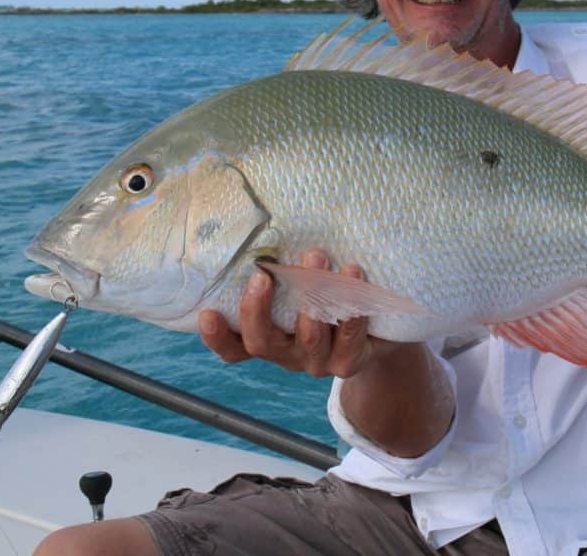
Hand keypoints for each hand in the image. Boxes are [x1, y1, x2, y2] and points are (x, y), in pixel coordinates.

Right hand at [198, 249, 400, 377]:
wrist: (377, 330)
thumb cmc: (327, 297)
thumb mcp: (300, 286)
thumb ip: (281, 271)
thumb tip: (265, 223)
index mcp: (268, 339)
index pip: (233, 347)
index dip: (217, 337)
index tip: (208, 313)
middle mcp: (286, 355)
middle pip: (261, 343)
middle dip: (258, 309)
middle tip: (263, 274)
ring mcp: (317, 361)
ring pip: (308, 338)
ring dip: (311, 297)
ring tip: (316, 258)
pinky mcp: (348, 362)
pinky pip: (348, 338)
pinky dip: (350, 308)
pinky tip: (353, 273)